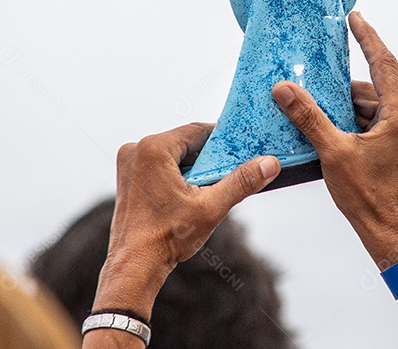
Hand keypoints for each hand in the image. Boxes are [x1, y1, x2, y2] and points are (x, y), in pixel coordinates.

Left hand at [93, 122, 280, 317]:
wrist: (135, 266)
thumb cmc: (167, 237)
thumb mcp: (211, 207)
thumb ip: (242, 182)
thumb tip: (270, 163)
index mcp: (153, 148)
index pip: (197, 131)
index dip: (221, 140)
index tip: (240, 150)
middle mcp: (136, 149)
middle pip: (184, 141)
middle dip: (207, 156)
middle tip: (228, 172)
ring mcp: (128, 162)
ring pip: (172, 153)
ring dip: (192, 166)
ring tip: (209, 186)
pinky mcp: (127, 176)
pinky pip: (158, 164)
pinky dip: (176, 172)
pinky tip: (190, 192)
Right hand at [272, 12, 397, 268]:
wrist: (388, 232)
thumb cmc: (365, 195)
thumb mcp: (332, 152)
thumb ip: (308, 116)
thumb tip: (283, 89)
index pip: (384, 63)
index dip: (368, 37)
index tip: (355, 17)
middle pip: (374, 88)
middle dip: (343, 87)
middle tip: (316, 80)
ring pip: (373, 106)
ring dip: (346, 106)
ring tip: (318, 111)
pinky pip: (376, 121)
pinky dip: (354, 120)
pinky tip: (331, 129)